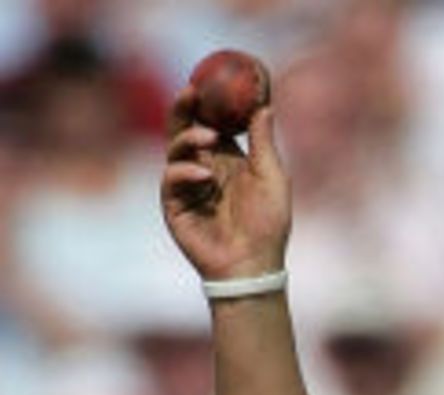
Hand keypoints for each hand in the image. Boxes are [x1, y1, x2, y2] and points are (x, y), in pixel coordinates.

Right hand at [161, 88, 289, 282]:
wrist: (254, 266)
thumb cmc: (268, 226)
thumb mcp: (272, 178)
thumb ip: (264, 142)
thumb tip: (265, 105)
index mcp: (225, 159)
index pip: (209, 121)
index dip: (206, 101)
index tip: (209, 80)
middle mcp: (202, 167)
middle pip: (184, 128)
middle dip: (184, 107)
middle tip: (191, 91)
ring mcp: (186, 186)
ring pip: (175, 148)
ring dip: (189, 136)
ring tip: (209, 137)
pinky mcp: (174, 205)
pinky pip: (171, 178)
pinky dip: (185, 171)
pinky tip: (205, 175)